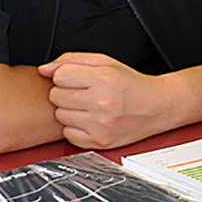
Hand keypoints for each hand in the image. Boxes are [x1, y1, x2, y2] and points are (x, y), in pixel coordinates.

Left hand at [38, 52, 179, 148]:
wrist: (157, 106)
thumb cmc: (131, 84)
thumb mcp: (105, 62)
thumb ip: (72, 60)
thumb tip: (44, 69)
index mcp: (104, 79)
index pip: (59, 76)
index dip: (65, 76)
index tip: (77, 79)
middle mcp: (102, 102)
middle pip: (56, 96)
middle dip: (66, 93)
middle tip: (83, 93)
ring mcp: (100, 125)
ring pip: (60, 116)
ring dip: (70, 110)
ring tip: (88, 106)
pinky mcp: (99, 141)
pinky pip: (68, 134)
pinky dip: (75, 127)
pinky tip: (90, 120)